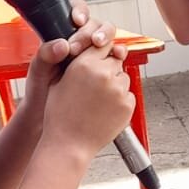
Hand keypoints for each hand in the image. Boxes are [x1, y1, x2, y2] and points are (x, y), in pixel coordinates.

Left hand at [21, 9, 126, 116]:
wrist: (52, 119)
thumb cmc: (41, 93)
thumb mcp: (38, 72)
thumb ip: (45, 55)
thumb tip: (62, 44)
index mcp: (63, 36)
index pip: (76, 12)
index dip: (80, 12)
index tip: (77, 21)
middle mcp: (81, 43)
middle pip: (96, 24)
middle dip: (93, 31)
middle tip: (84, 45)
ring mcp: (94, 56)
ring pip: (108, 38)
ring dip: (108, 38)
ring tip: (101, 46)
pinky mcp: (105, 69)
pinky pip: (116, 56)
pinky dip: (119, 53)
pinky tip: (117, 57)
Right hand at [41, 40, 134, 157]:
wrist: (69, 144)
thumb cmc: (60, 116)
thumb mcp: (58, 81)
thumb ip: (76, 61)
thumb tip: (93, 49)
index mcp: (84, 64)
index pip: (103, 44)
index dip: (101, 52)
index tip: (99, 58)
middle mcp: (103, 74)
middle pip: (115, 60)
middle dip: (108, 69)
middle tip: (95, 87)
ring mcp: (118, 90)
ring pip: (124, 77)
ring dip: (115, 85)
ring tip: (98, 101)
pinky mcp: (128, 105)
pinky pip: (129, 95)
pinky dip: (121, 101)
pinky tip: (105, 110)